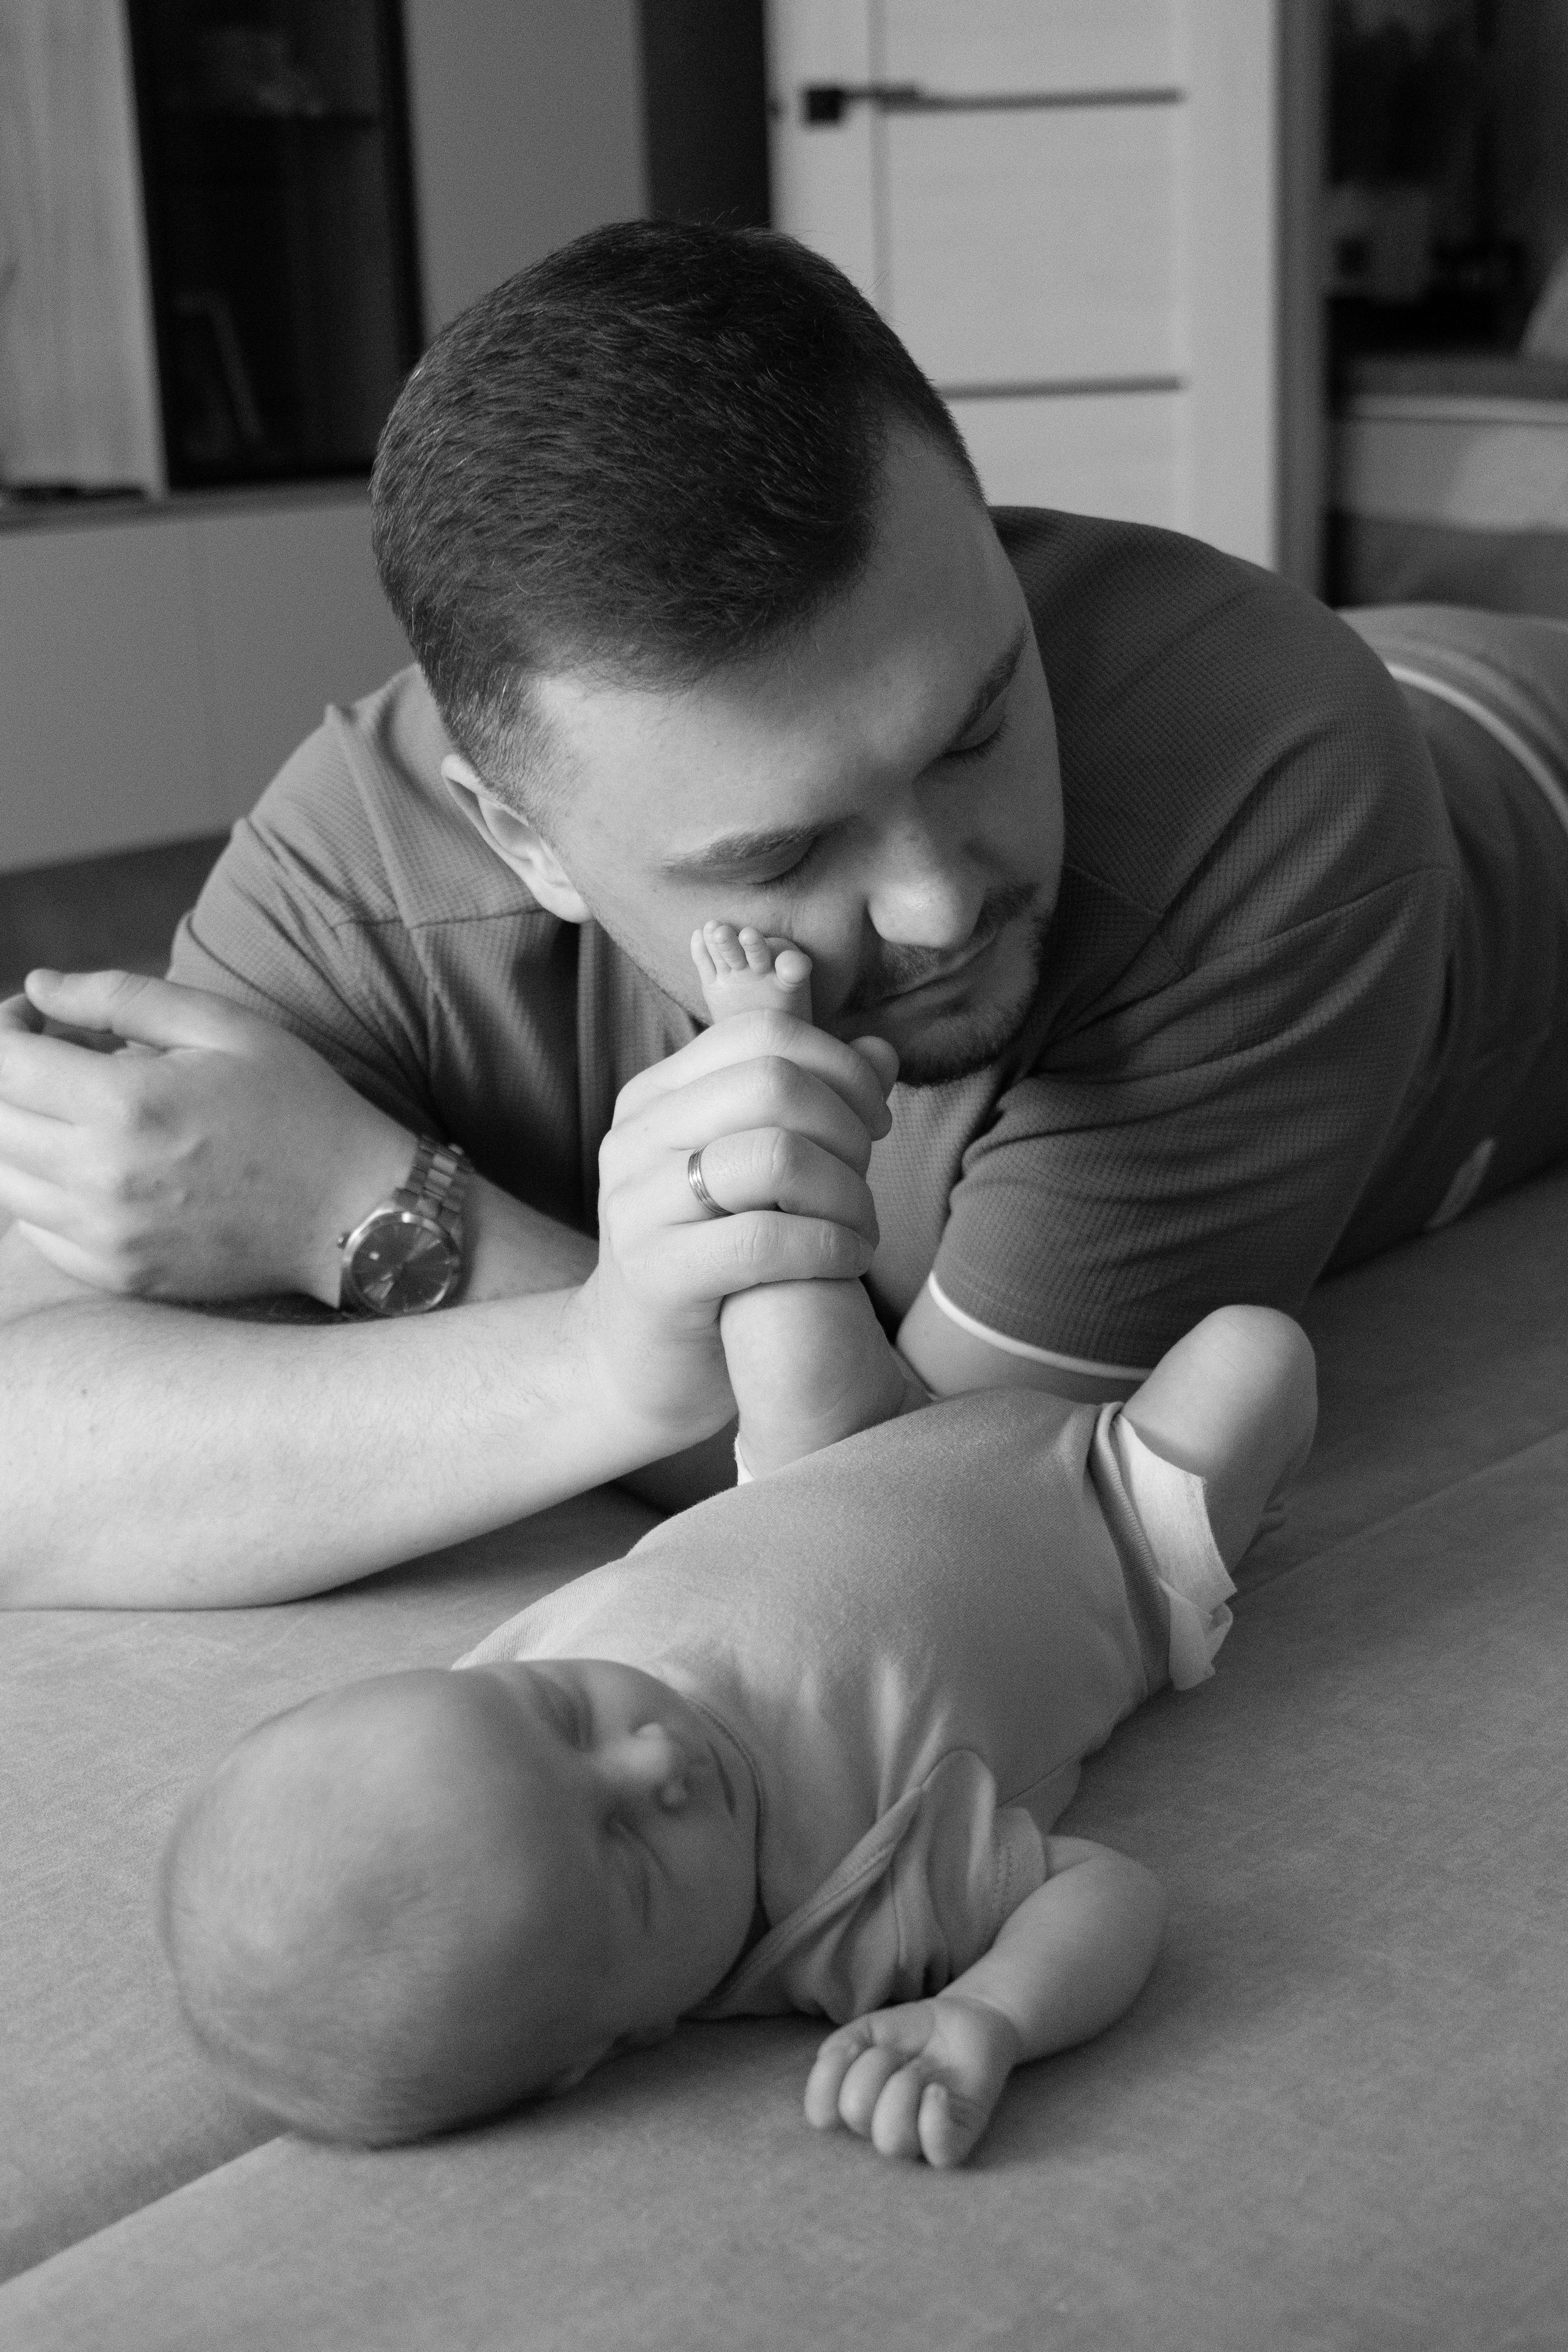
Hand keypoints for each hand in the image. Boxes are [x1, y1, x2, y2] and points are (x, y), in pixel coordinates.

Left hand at [0, 970, 412, 1301]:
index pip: (1, 1062)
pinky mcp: (116, 1274)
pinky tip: (97, 1166)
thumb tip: (37, 987)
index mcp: (125, 1104)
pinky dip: (43, 1191)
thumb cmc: (298, 1107)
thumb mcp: (225, 1026)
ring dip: (19, 1135)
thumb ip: (120, 997)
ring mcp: (105, 1236)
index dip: (5, 1027)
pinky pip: (35, 1230)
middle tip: (52, 1057)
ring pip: (3, 1178)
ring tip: (76, 1111)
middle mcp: (101, 1178)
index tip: (36, 1016)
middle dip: (8, 1077)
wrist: (354, 1213)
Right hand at [575, 1009, 897, 1453]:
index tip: (874, 1121)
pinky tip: (848, 1263)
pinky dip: (828, 1246)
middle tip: (865, 1177)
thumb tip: (881, 1049)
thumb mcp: (756, 1171)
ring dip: (846, 1192)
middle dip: (846, 1125)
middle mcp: (635, 1138)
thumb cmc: (713, 1259)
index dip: (840, 1068)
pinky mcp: (654, 1274)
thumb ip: (813, 1104)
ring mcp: (636, 1205)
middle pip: (772, 1081)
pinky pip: (763, 1239)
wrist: (637, 1366)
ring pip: (774, 1155)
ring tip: (861, 1228)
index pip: (763, 1035)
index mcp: (657, 1096)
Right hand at [804, 1993, 1021, 2168]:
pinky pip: (938, 2151)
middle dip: (873, 2067)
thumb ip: (841, 2043)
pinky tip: (938, 2091)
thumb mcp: (869, 2028)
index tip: (853, 2046)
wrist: (966, 2021)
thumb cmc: (914, 2032)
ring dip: (901, 2090)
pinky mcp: (956, 2141)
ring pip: (892, 2141)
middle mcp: (881, 2127)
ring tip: (917, 2072)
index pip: (821, 2115)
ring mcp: (918, 2139)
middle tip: (895, 2053)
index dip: (827, 2079)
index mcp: (855, 2105)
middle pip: (856, 2115)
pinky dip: (934, 2117)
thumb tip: (826, 2061)